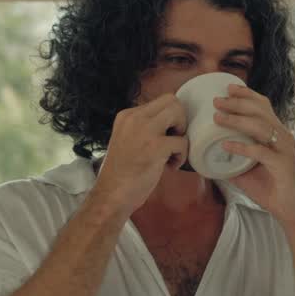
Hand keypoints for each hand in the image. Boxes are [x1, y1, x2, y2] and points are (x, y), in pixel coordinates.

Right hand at [90, 95, 187, 215]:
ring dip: (181, 134)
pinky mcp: (155, 146)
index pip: (160, 102)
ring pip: (179, 113)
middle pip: (172, 101)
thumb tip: (171, 123)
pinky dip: (181, 156)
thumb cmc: (121, 173)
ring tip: (171, 153)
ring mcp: (145, 130)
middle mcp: (134, 117)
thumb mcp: (128, 139)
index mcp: (127, 115)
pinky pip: (183, 142)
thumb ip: (144, 128)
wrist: (111, 194)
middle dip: (180, 121)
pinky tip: (169, 166)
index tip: (164, 138)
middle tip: (172, 142)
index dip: (170, 119)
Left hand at [217, 84, 294, 231]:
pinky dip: (242, 146)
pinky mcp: (283, 165)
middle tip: (217, 100)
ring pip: (261, 127)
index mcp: (277, 135)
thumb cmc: (273, 190)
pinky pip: (261, 152)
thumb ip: (233, 160)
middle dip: (237, 102)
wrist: (294, 212)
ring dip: (237, 120)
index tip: (228, 88)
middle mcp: (283, 138)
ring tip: (217, 117)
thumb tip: (209, 155)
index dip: (247, 95)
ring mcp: (284, 151)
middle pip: (261, 111)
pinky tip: (226, 144)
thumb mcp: (249, 171)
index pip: (264, 106)